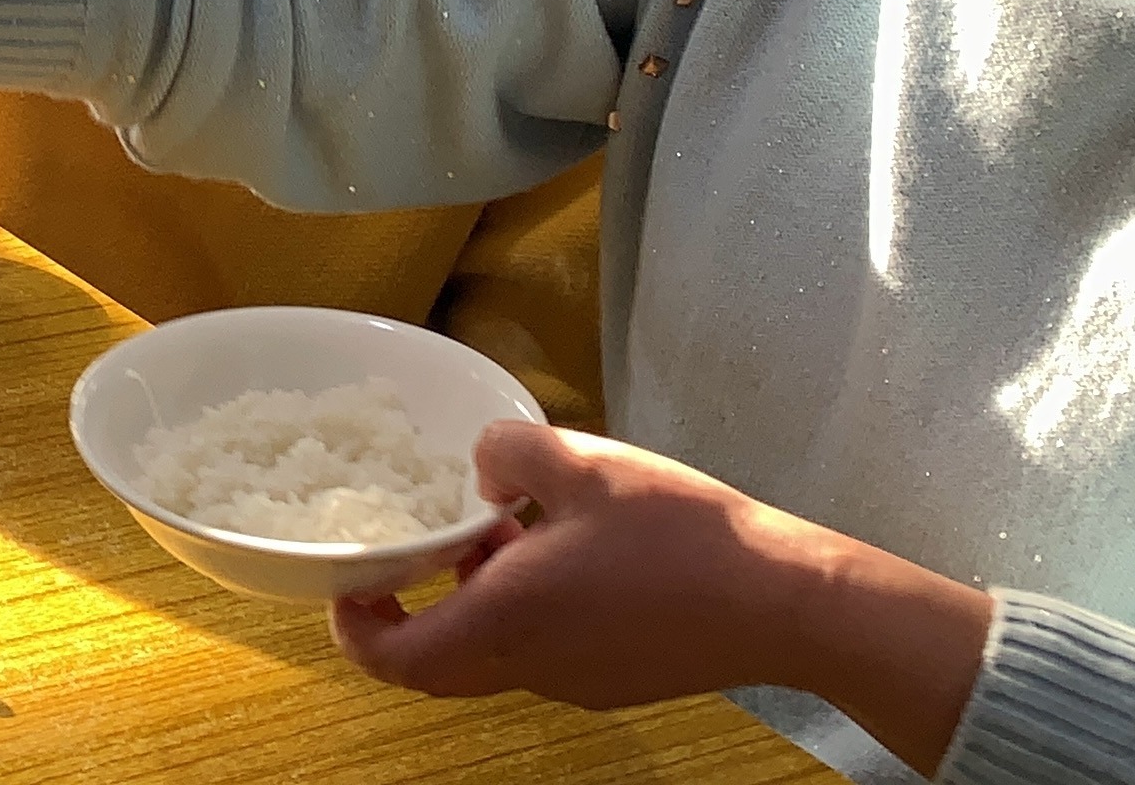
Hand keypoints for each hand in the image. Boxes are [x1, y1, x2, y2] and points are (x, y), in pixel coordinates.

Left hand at [330, 423, 989, 774]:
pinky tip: (563, 546)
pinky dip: (525, 607)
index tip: (349, 583)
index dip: (355, 627)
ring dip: (475, 599)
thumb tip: (480, 468)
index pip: (395, 660)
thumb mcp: (579, 461)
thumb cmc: (681, 535)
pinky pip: (543, 650)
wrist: (784, 601)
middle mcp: (532, 667)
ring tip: (501, 527)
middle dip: (410, 611)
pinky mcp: (617, 677)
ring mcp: (577, 681)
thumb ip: (506, 453)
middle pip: (437, 665)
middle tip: (412, 552)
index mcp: (505, 623)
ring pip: (493, 653)